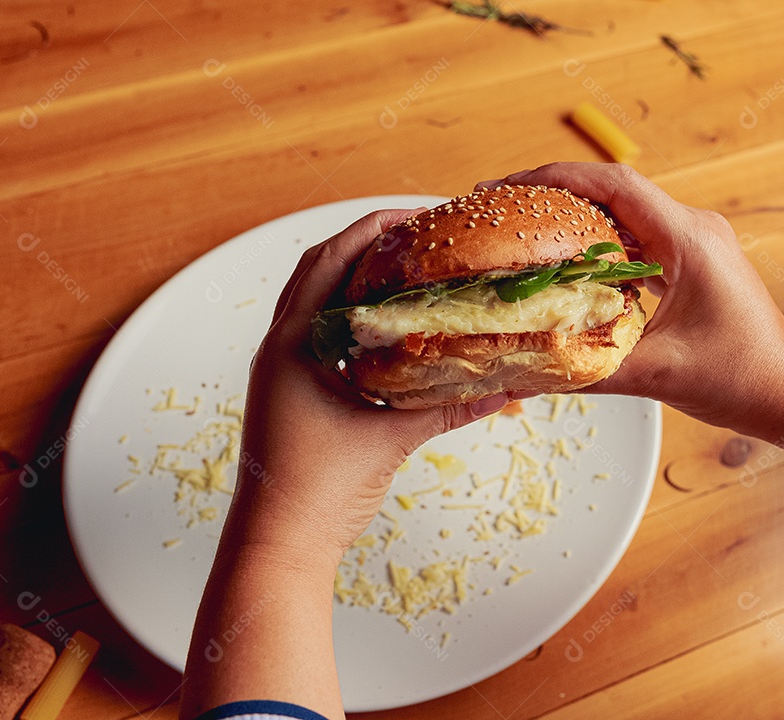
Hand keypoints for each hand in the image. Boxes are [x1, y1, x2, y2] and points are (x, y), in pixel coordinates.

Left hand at [227, 209, 510, 563]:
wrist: (278, 547)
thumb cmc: (317, 492)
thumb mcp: (390, 440)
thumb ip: (448, 409)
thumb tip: (505, 389)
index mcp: (292, 345)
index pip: (330, 261)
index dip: (373, 229)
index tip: (417, 216)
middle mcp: (280, 348)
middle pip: (319, 271)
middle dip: (366, 246)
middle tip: (416, 237)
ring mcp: (281, 370)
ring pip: (317, 302)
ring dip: (356, 279)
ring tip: (406, 271)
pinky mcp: (292, 392)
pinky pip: (321, 336)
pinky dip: (353, 319)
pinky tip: (389, 328)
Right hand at [478, 163, 783, 437]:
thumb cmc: (741, 377)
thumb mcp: (657, 374)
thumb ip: (587, 369)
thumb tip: (526, 367)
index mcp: (689, 240)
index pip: (614, 185)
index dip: (556, 179)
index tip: (510, 188)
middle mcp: (693, 229)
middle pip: (611, 191)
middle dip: (553, 195)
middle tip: (500, 209)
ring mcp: (694, 242)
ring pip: (622, 213)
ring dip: (574, 218)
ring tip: (523, 231)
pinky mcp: (691, 260)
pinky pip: (636, 237)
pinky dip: (596, 243)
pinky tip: (565, 262)